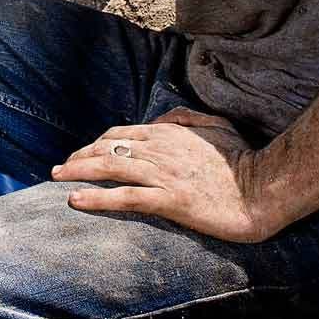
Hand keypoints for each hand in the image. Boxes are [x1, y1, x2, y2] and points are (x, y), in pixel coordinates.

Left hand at [50, 107, 285, 241]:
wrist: (263, 188)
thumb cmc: (243, 158)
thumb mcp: (215, 125)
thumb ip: (186, 118)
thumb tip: (163, 118)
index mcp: (168, 133)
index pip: (119, 134)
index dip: (95, 144)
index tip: (81, 154)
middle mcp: (159, 150)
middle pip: (107, 149)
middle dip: (78, 157)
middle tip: (58, 169)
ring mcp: (163, 175)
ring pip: (110, 168)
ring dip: (78, 173)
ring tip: (56, 179)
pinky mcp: (170, 199)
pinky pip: (125, 197)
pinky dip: (97, 198)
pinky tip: (75, 200)